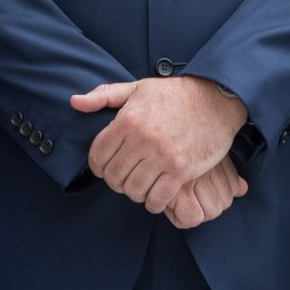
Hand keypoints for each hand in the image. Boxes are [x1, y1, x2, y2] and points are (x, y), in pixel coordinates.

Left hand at [71, 76, 247, 214]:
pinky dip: (153, 202)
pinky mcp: (182, 170)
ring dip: (135, 192)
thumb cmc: (175, 94)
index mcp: (128, 120)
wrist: (216, 100)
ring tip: (141, 185)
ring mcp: (162, 156)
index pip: (97, 156)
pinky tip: (157, 195)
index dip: (98, 166)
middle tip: (125, 178)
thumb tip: (74, 102)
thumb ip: (104, 95)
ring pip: (133, 190)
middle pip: (113, 177)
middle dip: (116, 181)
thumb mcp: (137, 88)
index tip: (106, 167)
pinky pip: (157, 199)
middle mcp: (142, 139)